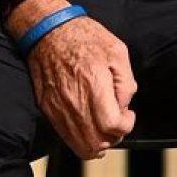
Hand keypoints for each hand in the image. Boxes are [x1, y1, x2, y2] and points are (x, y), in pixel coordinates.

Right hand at [5, 0, 136, 158]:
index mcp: (94, 83)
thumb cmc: (82, 36)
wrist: (49, 30)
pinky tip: (89, 123)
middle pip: (97, 142)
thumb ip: (126, 82)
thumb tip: (125, 105)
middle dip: (113, 136)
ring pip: (82, 146)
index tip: (128, 115)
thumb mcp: (117, 50)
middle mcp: (74, 100)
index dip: (126, 125)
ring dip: (98, 142)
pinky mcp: (48, 110)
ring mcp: (59, 108)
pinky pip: (66, 138)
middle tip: (118, 121)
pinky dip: (81, 139)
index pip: (112, 124)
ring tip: (104, 125)